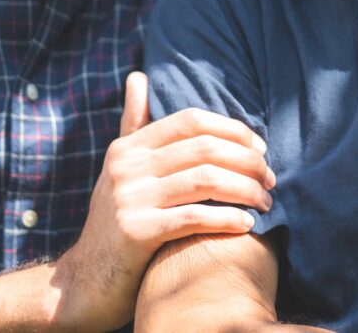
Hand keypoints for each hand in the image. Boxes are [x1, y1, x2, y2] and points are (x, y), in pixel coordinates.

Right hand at [53, 72, 275, 332]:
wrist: (86, 280)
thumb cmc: (114, 220)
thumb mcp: (120, 168)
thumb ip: (134, 123)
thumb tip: (139, 76)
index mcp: (128, 147)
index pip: (191, 120)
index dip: (232, 130)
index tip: (260, 149)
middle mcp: (126, 167)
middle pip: (205, 148)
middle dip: (247, 162)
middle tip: (271, 180)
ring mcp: (129, 198)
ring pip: (205, 181)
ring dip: (246, 190)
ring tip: (266, 202)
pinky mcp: (135, 232)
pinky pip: (193, 217)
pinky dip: (227, 219)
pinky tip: (247, 224)